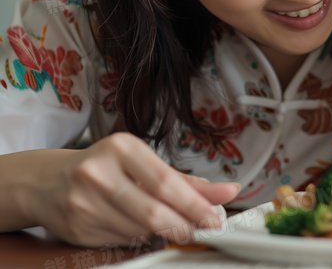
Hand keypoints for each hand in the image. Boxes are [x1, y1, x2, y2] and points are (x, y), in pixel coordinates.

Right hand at [27, 133, 239, 246]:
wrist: (45, 181)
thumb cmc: (105, 167)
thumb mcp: (143, 163)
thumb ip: (186, 181)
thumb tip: (229, 191)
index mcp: (121, 148)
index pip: (166, 182)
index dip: (195, 205)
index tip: (215, 217)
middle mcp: (99, 172)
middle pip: (153, 211)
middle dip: (184, 226)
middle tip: (203, 231)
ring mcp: (84, 202)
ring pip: (139, 229)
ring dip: (162, 233)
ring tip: (171, 225)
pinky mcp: (77, 227)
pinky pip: (122, 241)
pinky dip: (140, 238)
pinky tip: (140, 228)